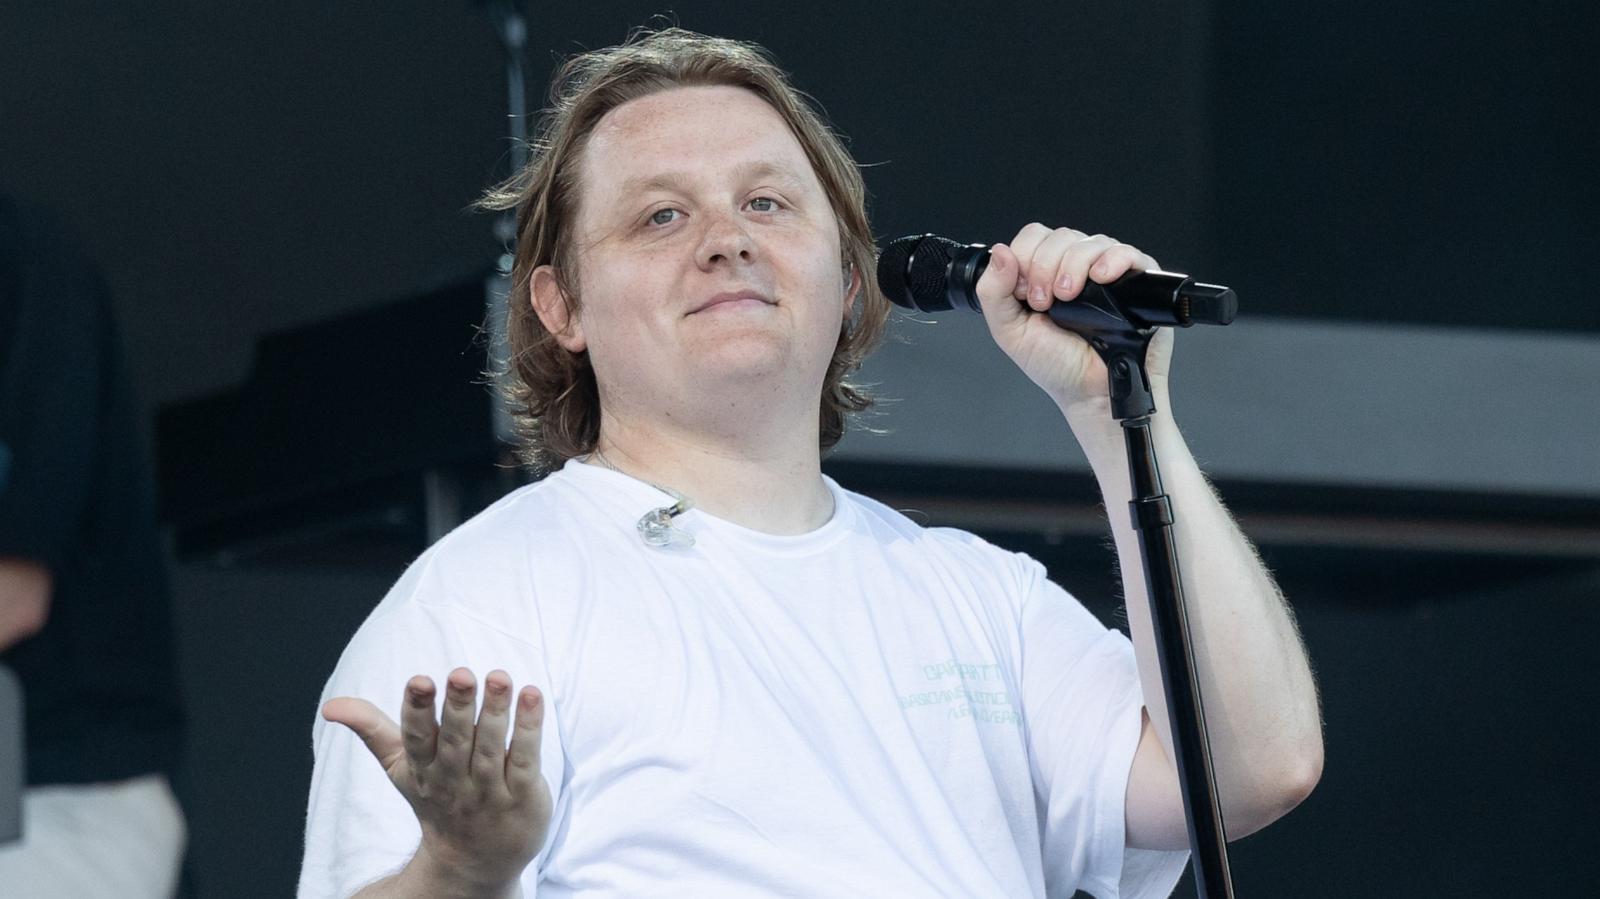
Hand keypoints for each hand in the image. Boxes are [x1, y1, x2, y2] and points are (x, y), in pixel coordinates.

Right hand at [322, 668, 551, 889]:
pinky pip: (525, 758)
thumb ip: (372, 729)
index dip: (418, 710)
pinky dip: (529, 728)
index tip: (420, 680)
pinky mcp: (522, 794)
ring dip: (495, 710)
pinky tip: (531, 696)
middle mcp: (454, 781)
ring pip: (491, 747)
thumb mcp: (401, 767)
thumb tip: (330, 706)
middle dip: (458, 706)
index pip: (417, 738)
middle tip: (460, 673)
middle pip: (456, 740)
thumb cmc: (437, 798)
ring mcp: (489, 790)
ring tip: (498, 676)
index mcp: (423, 769)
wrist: (473, 861)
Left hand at [971, 223, 1174, 417]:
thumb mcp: (1010, 331)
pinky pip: (1128, 253)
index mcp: (1046, 274)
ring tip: (1068, 298)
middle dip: (1044, 266)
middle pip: (1060, 236)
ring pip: (1090, 242)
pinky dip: (1112, 260)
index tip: (1025, 293)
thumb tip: (999, 252)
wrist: (1092, 394)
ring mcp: (1108, 272)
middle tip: (1044, 303)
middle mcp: (1077, 268)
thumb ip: (993, 293)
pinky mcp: (1138, 282)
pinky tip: (1100, 279)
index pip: (1035, 237)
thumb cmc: (1057, 367)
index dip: (1025, 257)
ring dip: (1073, 266)